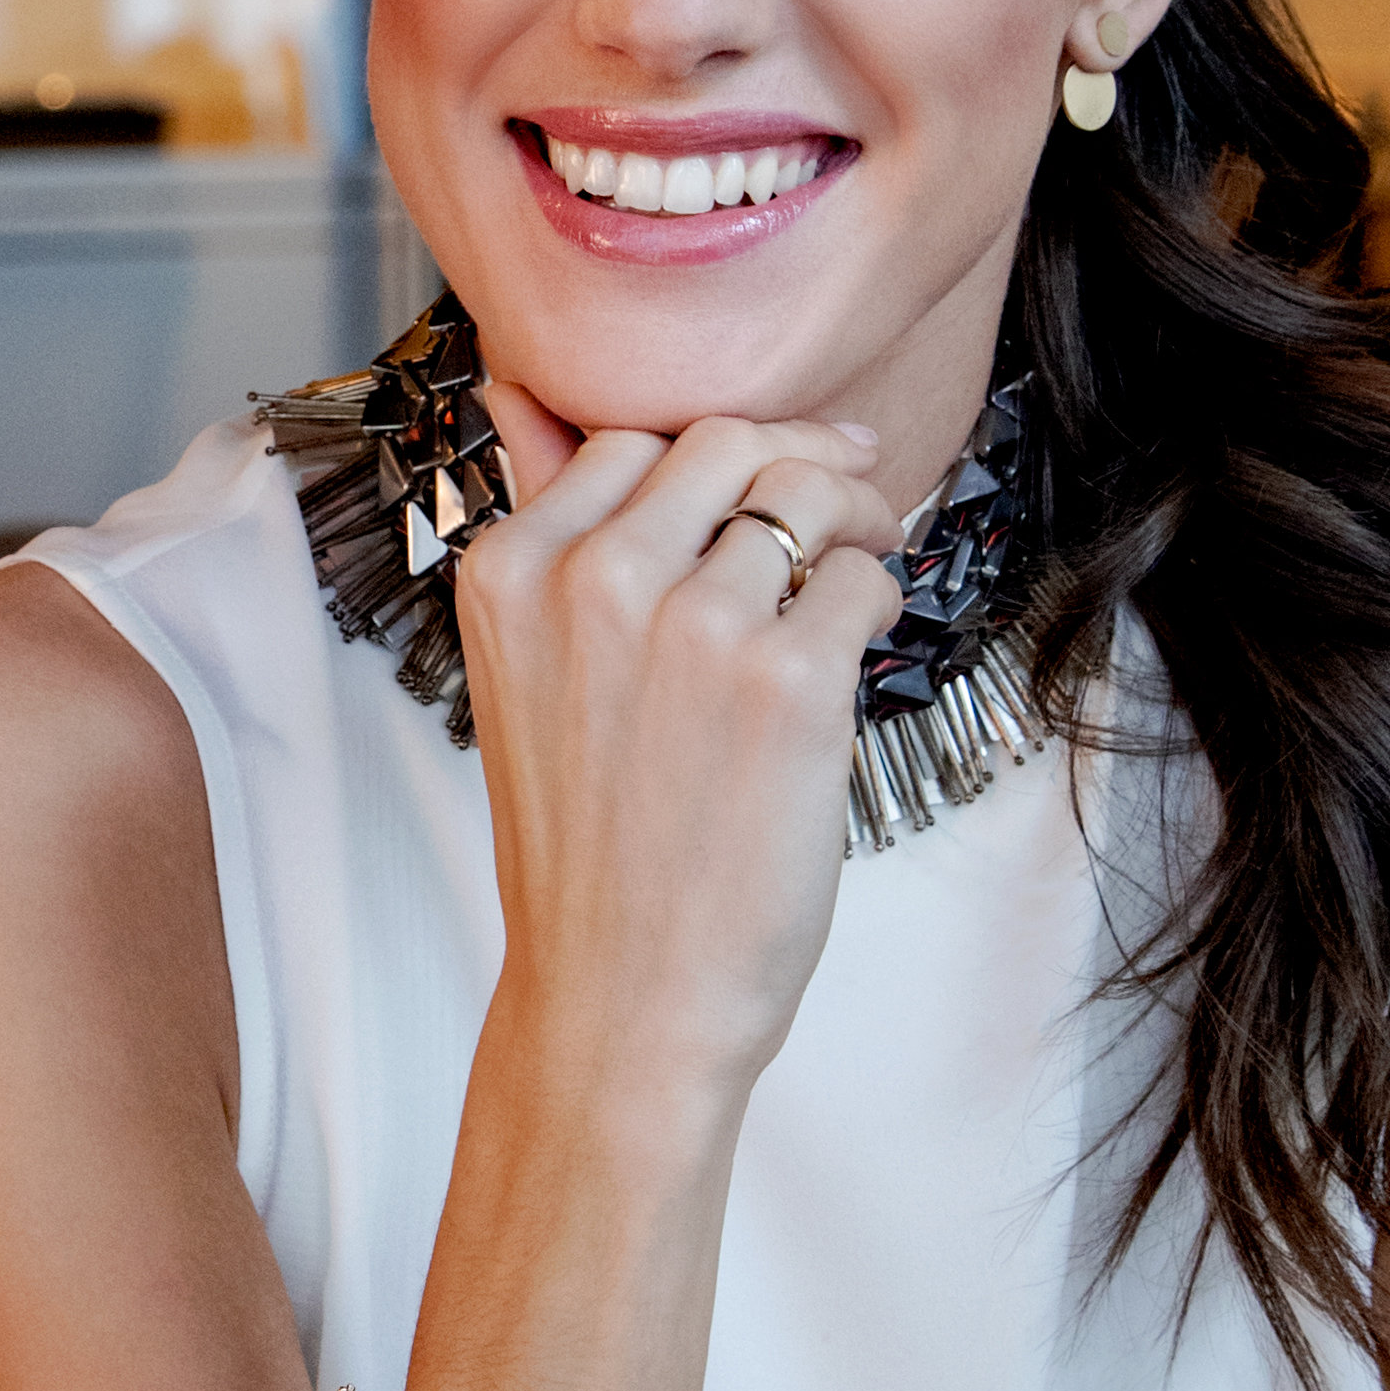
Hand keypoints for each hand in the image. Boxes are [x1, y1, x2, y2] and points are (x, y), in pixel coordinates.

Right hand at [446, 396, 903, 1119]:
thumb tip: (520, 390)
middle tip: (847, 494)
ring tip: (866, 562)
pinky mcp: (788, 682)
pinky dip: (878, 600)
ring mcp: (692, 626)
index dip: (715, 458)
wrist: (620, 1000)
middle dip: (798, 457)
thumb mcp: (527, 674)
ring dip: (856, 520)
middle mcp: (592, 580)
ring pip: (806, 496)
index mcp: (511, 571)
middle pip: (726, 441)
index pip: (631, 440)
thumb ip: (546, 532)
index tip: (762, 480)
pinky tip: (864, 643)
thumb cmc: (586, 851)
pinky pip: (862, 581)